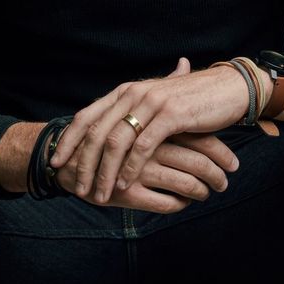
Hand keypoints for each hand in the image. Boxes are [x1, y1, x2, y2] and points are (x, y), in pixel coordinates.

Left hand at [51, 57, 247, 202]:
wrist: (228, 89)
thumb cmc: (192, 101)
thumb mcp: (155, 103)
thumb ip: (133, 114)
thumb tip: (111, 132)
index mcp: (125, 91)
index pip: (86, 115)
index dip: (69, 140)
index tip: (56, 162)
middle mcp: (133, 93)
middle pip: (95, 131)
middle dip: (82, 162)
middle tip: (76, 187)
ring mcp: (151, 103)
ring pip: (115, 141)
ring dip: (103, 171)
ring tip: (98, 193)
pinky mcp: (170, 115)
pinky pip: (141, 146)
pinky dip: (129, 167)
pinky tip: (123, 184)